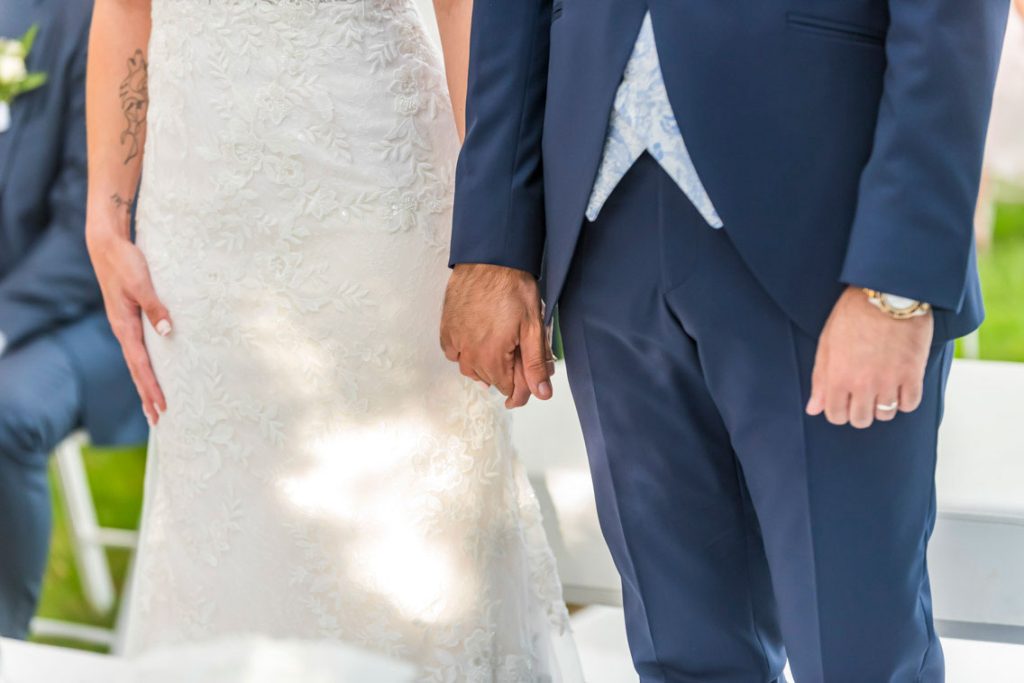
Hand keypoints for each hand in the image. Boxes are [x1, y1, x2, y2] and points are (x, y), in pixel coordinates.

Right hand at [87, 228, 170, 424]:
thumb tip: (167, 331)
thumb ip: (155, 306)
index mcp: (125, 326)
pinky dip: (145, 367)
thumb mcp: (141, 282)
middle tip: (159, 421)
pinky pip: (138, 351)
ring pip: (136, 363)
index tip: (162, 406)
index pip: (141, 365)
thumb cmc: (126, 262)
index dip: (152, 387)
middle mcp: (124, 330)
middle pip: (137, 371)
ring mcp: (125, 327)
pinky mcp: (129, 320)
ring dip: (145, 385)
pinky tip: (151, 373)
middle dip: (147, 396)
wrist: (107, 246)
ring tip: (154, 407)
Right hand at [440, 264, 553, 407]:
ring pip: (470, 369)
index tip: (530, 381)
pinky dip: (464, 353)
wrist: (489, 260)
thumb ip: (535, 364)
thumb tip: (541, 393)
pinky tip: (476, 342)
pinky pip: (453, 353)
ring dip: (485, 365)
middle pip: (490, 380)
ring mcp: (455, 341)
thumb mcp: (533, 327)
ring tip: (499, 348)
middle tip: (520, 352)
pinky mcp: (446, 329)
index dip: (522, 388)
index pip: (507, 389)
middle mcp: (469, 353)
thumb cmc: (513, 287)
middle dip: (507, 373)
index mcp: (492, 356)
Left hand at [806, 286, 932, 428]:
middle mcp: (863, 384)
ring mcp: (889, 381)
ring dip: (883, 404)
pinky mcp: (913, 374)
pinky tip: (899, 384)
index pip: (836, 415)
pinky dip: (905, 399)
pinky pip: (910, 404)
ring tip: (881, 385)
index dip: (839, 410)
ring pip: (885, 414)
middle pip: (861, 420)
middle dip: (860, 410)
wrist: (887, 293)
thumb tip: (814, 409)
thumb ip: (820, 379)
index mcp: (838, 377)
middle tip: (863, 393)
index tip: (844, 400)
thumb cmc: (853, 315)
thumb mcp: (827, 343)